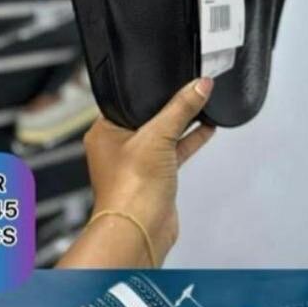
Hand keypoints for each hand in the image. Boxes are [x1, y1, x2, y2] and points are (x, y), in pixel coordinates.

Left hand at [57, 78, 215, 268]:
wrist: (140, 228)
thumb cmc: (129, 189)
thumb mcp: (157, 135)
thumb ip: (180, 108)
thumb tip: (198, 87)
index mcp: (103, 132)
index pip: (126, 102)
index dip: (147, 91)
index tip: (169, 78)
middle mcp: (116, 148)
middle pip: (146, 117)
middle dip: (168, 106)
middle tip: (188, 88)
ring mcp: (135, 164)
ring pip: (161, 135)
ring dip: (181, 122)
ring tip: (202, 103)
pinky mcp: (154, 177)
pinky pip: (173, 152)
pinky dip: (188, 140)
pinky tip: (205, 128)